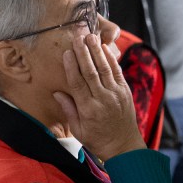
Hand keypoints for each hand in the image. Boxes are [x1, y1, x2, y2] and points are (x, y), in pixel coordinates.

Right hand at [52, 33, 144, 159]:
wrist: (123, 146)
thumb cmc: (97, 140)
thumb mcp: (78, 130)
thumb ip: (68, 109)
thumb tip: (57, 92)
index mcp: (89, 109)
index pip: (77, 84)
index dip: (71, 67)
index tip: (66, 53)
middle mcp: (103, 100)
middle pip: (91, 72)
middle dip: (84, 53)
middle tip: (77, 38)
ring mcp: (116, 94)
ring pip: (105, 69)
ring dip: (97, 52)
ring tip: (90, 37)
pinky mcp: (125, 92)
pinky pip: (117, 72)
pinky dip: (111, 59)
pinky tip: (104, 48)